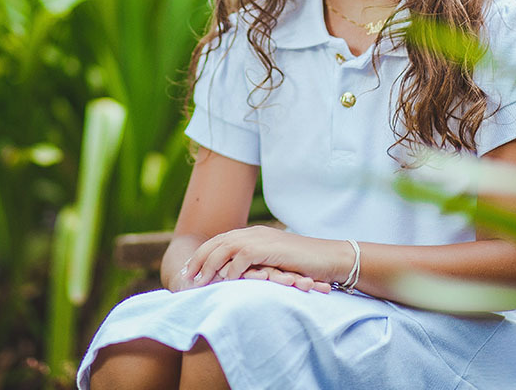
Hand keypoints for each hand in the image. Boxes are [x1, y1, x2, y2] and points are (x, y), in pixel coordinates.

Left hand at [182, 225, 340, 289]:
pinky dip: (230, 270)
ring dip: (209, 266)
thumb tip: (242, 277)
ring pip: (225, 248)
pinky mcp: (268, 248)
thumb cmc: (306, 265)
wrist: (330, 258)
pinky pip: (241, 258)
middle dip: (199, 259)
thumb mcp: (276, 264)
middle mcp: (254, 233)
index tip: (189, 270)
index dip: (203, 255)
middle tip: (185, 277)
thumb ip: (258, 265)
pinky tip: (222, 282)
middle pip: (217, 243)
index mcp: (254, 235)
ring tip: (198, 282)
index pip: (221, 241)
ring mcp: (261, 239)